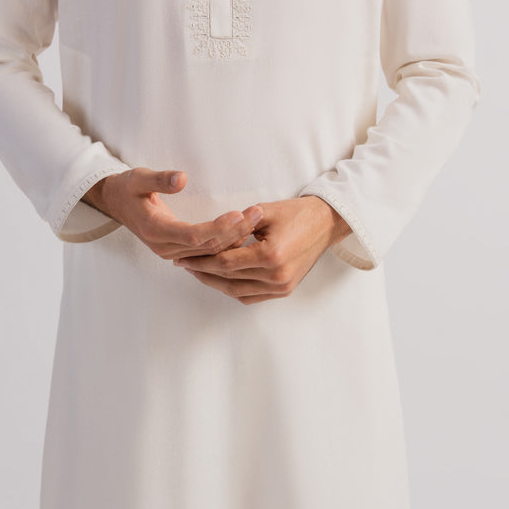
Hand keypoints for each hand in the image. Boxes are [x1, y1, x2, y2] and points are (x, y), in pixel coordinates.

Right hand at [84, 169, 264, 260]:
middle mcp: (164, 247)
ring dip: (234, 237)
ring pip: (209, 252)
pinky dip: (226, 243)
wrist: (115, 203)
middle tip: (257, 213)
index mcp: (155, 229)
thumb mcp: (139, 177)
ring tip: (256, 219)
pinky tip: (244, 231)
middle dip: (234, 231)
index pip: (193, 235)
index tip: (239, 214)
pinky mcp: (178, 251)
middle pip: (207, 246)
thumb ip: (160, 179)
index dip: (218, 227)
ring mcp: (171, 252)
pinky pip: (206, 252)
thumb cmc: (128, 188)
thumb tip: (181, 179)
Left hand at [174, 196, 351, 303]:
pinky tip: (218, 280)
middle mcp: (276, 276)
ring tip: (197, 272)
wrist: (325, 223)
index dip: (200, 260)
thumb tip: (208, 237)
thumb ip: (236, 227)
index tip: (183, 256)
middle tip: (183, 264)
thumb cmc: (295, 213)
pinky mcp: (284, 290)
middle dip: (202, 271)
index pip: (225, 262)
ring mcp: (281, 286)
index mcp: (270, 255)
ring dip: (215, 283)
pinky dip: (232, 290)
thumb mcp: (264, 212)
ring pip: (237, 291)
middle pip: (228, 279)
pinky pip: (251, 296)